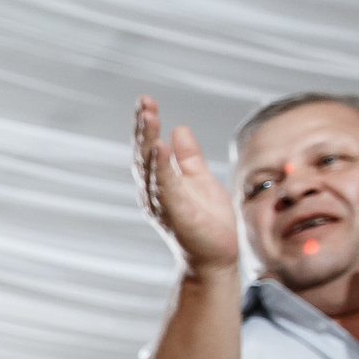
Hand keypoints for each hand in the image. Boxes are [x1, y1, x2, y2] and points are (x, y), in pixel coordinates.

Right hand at [134, 97, 239, 274]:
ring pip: (151, 167)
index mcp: (158, 182)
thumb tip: (179, 128)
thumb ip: (188, 157)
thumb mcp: (200, 180)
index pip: (149, 148)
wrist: (215, 258)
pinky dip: (161, 166)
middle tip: (144, 103)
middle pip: (144, 154)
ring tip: (148, 117)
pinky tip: (161, 147)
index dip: (146, 126)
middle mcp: (153, 192)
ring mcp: (162, 203)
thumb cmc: (207, 222)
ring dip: (149, 141)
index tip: (146, 101)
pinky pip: (166, 186)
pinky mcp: (175, 213)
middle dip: (143, 128)